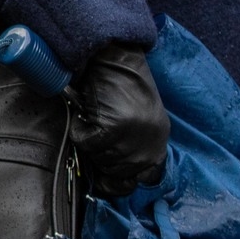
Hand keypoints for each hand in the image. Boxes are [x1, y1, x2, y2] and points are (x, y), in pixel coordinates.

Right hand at [69, 44, 168, 196]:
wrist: (113, 58)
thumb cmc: (119, 87)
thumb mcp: (137, 121)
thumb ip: (133, 146)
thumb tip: (112, 179)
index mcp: (160, 140)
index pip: (147, 177)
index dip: (123, 180)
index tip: (107, 176)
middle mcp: (151, 142)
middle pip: (117, 172)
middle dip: (100, 157)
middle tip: (97, 133)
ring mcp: (133, 137)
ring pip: (98, 158)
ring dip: (88, 141)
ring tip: (93, 118)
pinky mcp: (114, 129)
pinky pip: (85, 142)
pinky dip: (79, 128)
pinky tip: (86, 113)